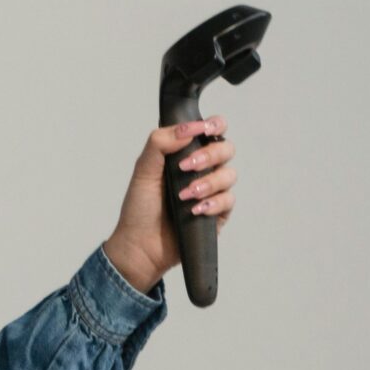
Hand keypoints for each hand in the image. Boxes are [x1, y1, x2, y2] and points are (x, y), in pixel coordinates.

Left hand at [103, 114, 238, 294]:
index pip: (210, 130)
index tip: (203, 129)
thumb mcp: (143, 171)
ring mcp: (212, 190)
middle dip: (209, 155)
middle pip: (225, 148)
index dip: (214, 124)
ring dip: (208, 182)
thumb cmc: (140, 207)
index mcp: (185, 153)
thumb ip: (159, 144)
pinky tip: (196, 210)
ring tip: (185, 195)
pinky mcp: (218, 213)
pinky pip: (229, 200)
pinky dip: (213, 203)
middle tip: (186, 167)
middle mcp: (202, 169)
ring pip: (229, 174)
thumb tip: (185, 130)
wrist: (140, 244)